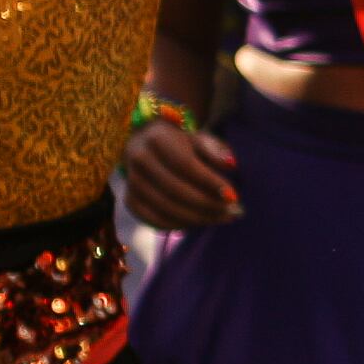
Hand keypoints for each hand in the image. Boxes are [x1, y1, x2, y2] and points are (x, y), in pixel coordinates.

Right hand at [122, 110, 241, 229]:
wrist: (146, 145)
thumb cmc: (181, 144)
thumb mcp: (200, 139)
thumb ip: (216, 150)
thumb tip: (231, 165)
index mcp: (157, 138)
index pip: (186, 165)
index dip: (210, 182)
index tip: (233, 196)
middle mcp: (139, 159)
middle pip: (176, 190)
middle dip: (208, 205)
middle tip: (232, 212)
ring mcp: (131, 182)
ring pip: (166, 209)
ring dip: (198, 218)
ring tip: (221, 218)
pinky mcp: (130, 201)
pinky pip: (155, 220)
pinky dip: (180, 225)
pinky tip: (199, 221)